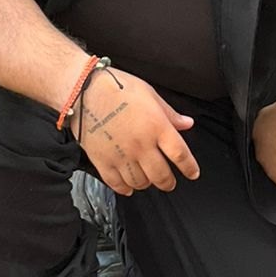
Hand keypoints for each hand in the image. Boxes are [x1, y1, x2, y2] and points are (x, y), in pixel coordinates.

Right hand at [72, 67, 198, 195]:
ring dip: (147, 184)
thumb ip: (170, 114)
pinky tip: (128, 187)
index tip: (193, 174)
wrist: (83, 89)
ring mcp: (121, 155)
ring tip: (148, 180)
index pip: (180, 155)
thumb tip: (187, 123)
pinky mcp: (102, 160)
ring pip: (140, 182)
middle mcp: (141, 144)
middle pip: (161, 175)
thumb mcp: (150, 94)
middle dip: (168, 183)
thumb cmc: (116, 87)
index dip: (189, 167)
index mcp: (157, 126)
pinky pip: (116, 183)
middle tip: (170, 183)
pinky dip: (125, 189)